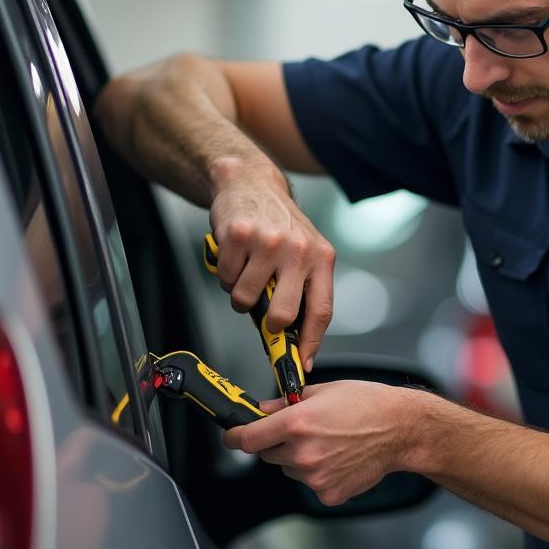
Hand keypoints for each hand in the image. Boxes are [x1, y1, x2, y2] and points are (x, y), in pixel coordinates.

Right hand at [208, 155, 334, 371]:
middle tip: (262, 309)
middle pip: (282, 315)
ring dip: (241, 293)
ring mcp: (269, 242)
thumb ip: (304, 290)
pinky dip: (226, 273)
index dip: (311, 343)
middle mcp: (299, 250)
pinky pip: (226, 278)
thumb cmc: (280, 225)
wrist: (252, 184)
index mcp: (322, 258)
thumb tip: (295, 341)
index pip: (321, 311)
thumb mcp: (305, 253)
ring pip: (246, 299)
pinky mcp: (239, 236)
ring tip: (248, 270)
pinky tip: (236, 255)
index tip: (302, 364)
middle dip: (268, 322)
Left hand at [223, 381, 424, 505]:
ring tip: (328, 442)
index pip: (247, 438)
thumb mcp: (323, 391)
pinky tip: (338, 458)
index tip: (232, 436)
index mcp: (297, 423)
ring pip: (289, 469)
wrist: (401, 430)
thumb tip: (262, 410)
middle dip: (276, 442)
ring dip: (298, 458)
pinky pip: (310, 483)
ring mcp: (315, 476)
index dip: (236, 436)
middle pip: (266, 454)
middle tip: (303, 431)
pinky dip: (318, 474)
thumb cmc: (368, 405)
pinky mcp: (327, 493)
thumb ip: (286, 403)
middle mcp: (302, 452)